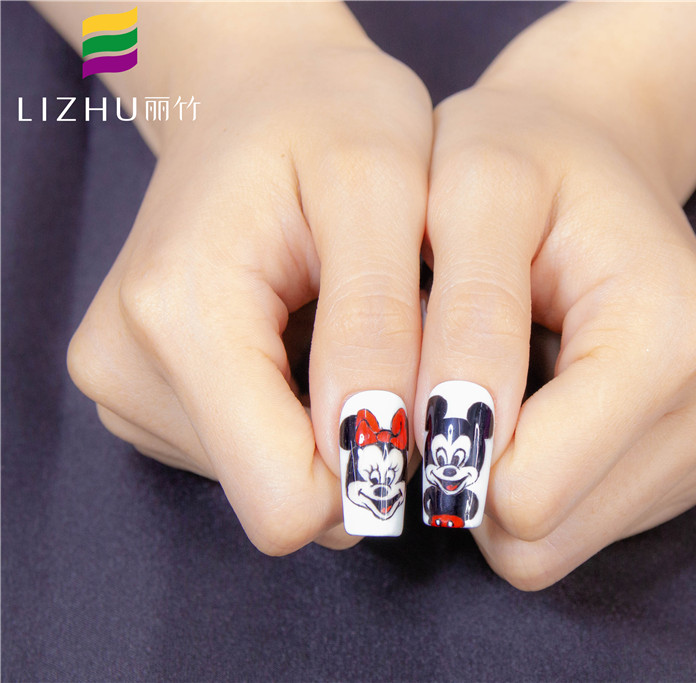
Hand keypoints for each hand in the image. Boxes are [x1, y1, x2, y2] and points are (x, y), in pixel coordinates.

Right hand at [65, 4, 431, 552]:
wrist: (260, 93)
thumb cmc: (328, 119)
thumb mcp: (381, 187)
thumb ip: (377, 323)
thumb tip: (373, 462)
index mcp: (181, 314)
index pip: (283, 502)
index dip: (374, 469)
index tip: (417, 397)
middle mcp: (130, 364)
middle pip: (279, 500)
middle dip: (355, 442)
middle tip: (384, 343)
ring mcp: (129, 385)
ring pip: (270, 482)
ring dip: (328, 419)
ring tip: (335, 323)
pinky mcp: (147, 394)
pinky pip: (252, 453)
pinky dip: (299, 409)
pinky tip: (303, 334)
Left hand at [418, 84, 695, 588]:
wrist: (592, 153)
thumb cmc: (523, 158)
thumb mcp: (473, 190)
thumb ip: (467, 315)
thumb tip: (458, 452)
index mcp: (676, 334)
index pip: (528, 494)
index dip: (449, 447)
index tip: (424, 376)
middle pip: (543, 538)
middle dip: (475, 469)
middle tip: (461, 376)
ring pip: (556, 547)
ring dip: (504, 475)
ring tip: (508, 379)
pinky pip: (578, 529)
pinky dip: (540, 475)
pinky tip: (546, 397)